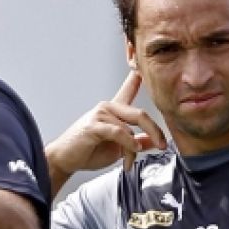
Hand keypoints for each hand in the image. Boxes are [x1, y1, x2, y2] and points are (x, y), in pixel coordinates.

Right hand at [46, 72, 166, 192]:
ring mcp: (100, 114)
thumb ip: (136, 142)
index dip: (137, 77)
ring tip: (128, 161)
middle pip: (140, 114)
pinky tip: (129, 152)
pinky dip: (128, 143)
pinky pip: (119, 132)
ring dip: (133, 149)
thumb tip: (153, 142)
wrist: (65, 160)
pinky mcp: (94, 125)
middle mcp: (107, 108)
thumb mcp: (118, 149)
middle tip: (163, 145)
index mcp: (114, 111)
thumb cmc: (87, 151)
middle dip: (155, 131)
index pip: (128, 89)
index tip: (144, 66)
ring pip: (130, 129)